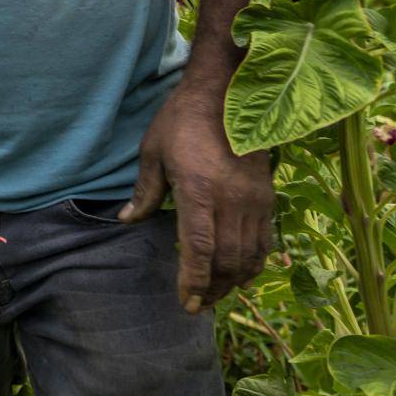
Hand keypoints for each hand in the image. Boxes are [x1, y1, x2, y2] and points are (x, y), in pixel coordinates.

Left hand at [116, 79, 274, 313]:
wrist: (226, 90)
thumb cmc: (182, 119)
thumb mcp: (153, 151)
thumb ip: (145, 191)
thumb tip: (128, 220)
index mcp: (199, 189)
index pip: (200, 248)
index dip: (194, 280)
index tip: (187, 302)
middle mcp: (231, 199)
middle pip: (228, 260)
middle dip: (213, 288)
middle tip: (198, 304)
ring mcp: (254, 198)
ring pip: (249, 254)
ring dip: (234, 281)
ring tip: (217, 294)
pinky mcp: (267, 195)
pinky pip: (266, 239)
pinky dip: (256, 263)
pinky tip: (243, 275)